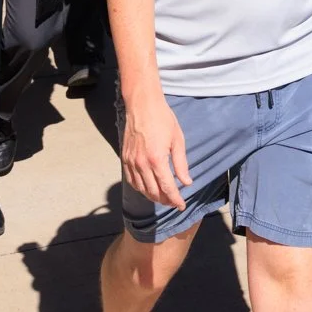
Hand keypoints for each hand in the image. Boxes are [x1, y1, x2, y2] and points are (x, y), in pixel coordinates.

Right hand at [120, 88, 189, 209]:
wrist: (143, 105)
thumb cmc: (163, 119)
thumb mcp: (177, 140)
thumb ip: (181, 164)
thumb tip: (186, 182)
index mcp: (157, 159)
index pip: (167, 188)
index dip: (175, 199)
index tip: (181, 206)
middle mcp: (142, 164)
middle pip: (153, 192)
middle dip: (165, 200)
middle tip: (174, 202)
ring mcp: (131, 162)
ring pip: (141, 189)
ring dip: (152, 196)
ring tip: (163, 198)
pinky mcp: (125, 158)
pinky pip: (131, 180)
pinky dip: (140, 188)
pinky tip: (148, 188)